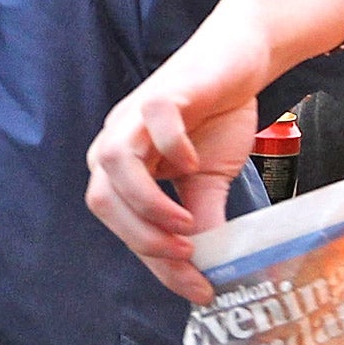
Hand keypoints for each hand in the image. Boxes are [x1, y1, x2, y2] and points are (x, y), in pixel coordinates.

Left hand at [88, 0, 343, 301]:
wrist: (241, 58)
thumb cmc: (217, 116)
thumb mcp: (208, 181)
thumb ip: (201, 221)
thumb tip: (206, 271)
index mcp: (120, 169)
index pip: (121, 224)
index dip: (155, 261)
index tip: (196, 287)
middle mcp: (118, 141)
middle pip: (102, 201)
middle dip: (142, 238)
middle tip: (186, 255)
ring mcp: (136, 115)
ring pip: (112, 164)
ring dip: (147, 204)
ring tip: (186, 226)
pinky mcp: (166, 91)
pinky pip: (155, 121)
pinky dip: (172, 148)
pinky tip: (196, 164)